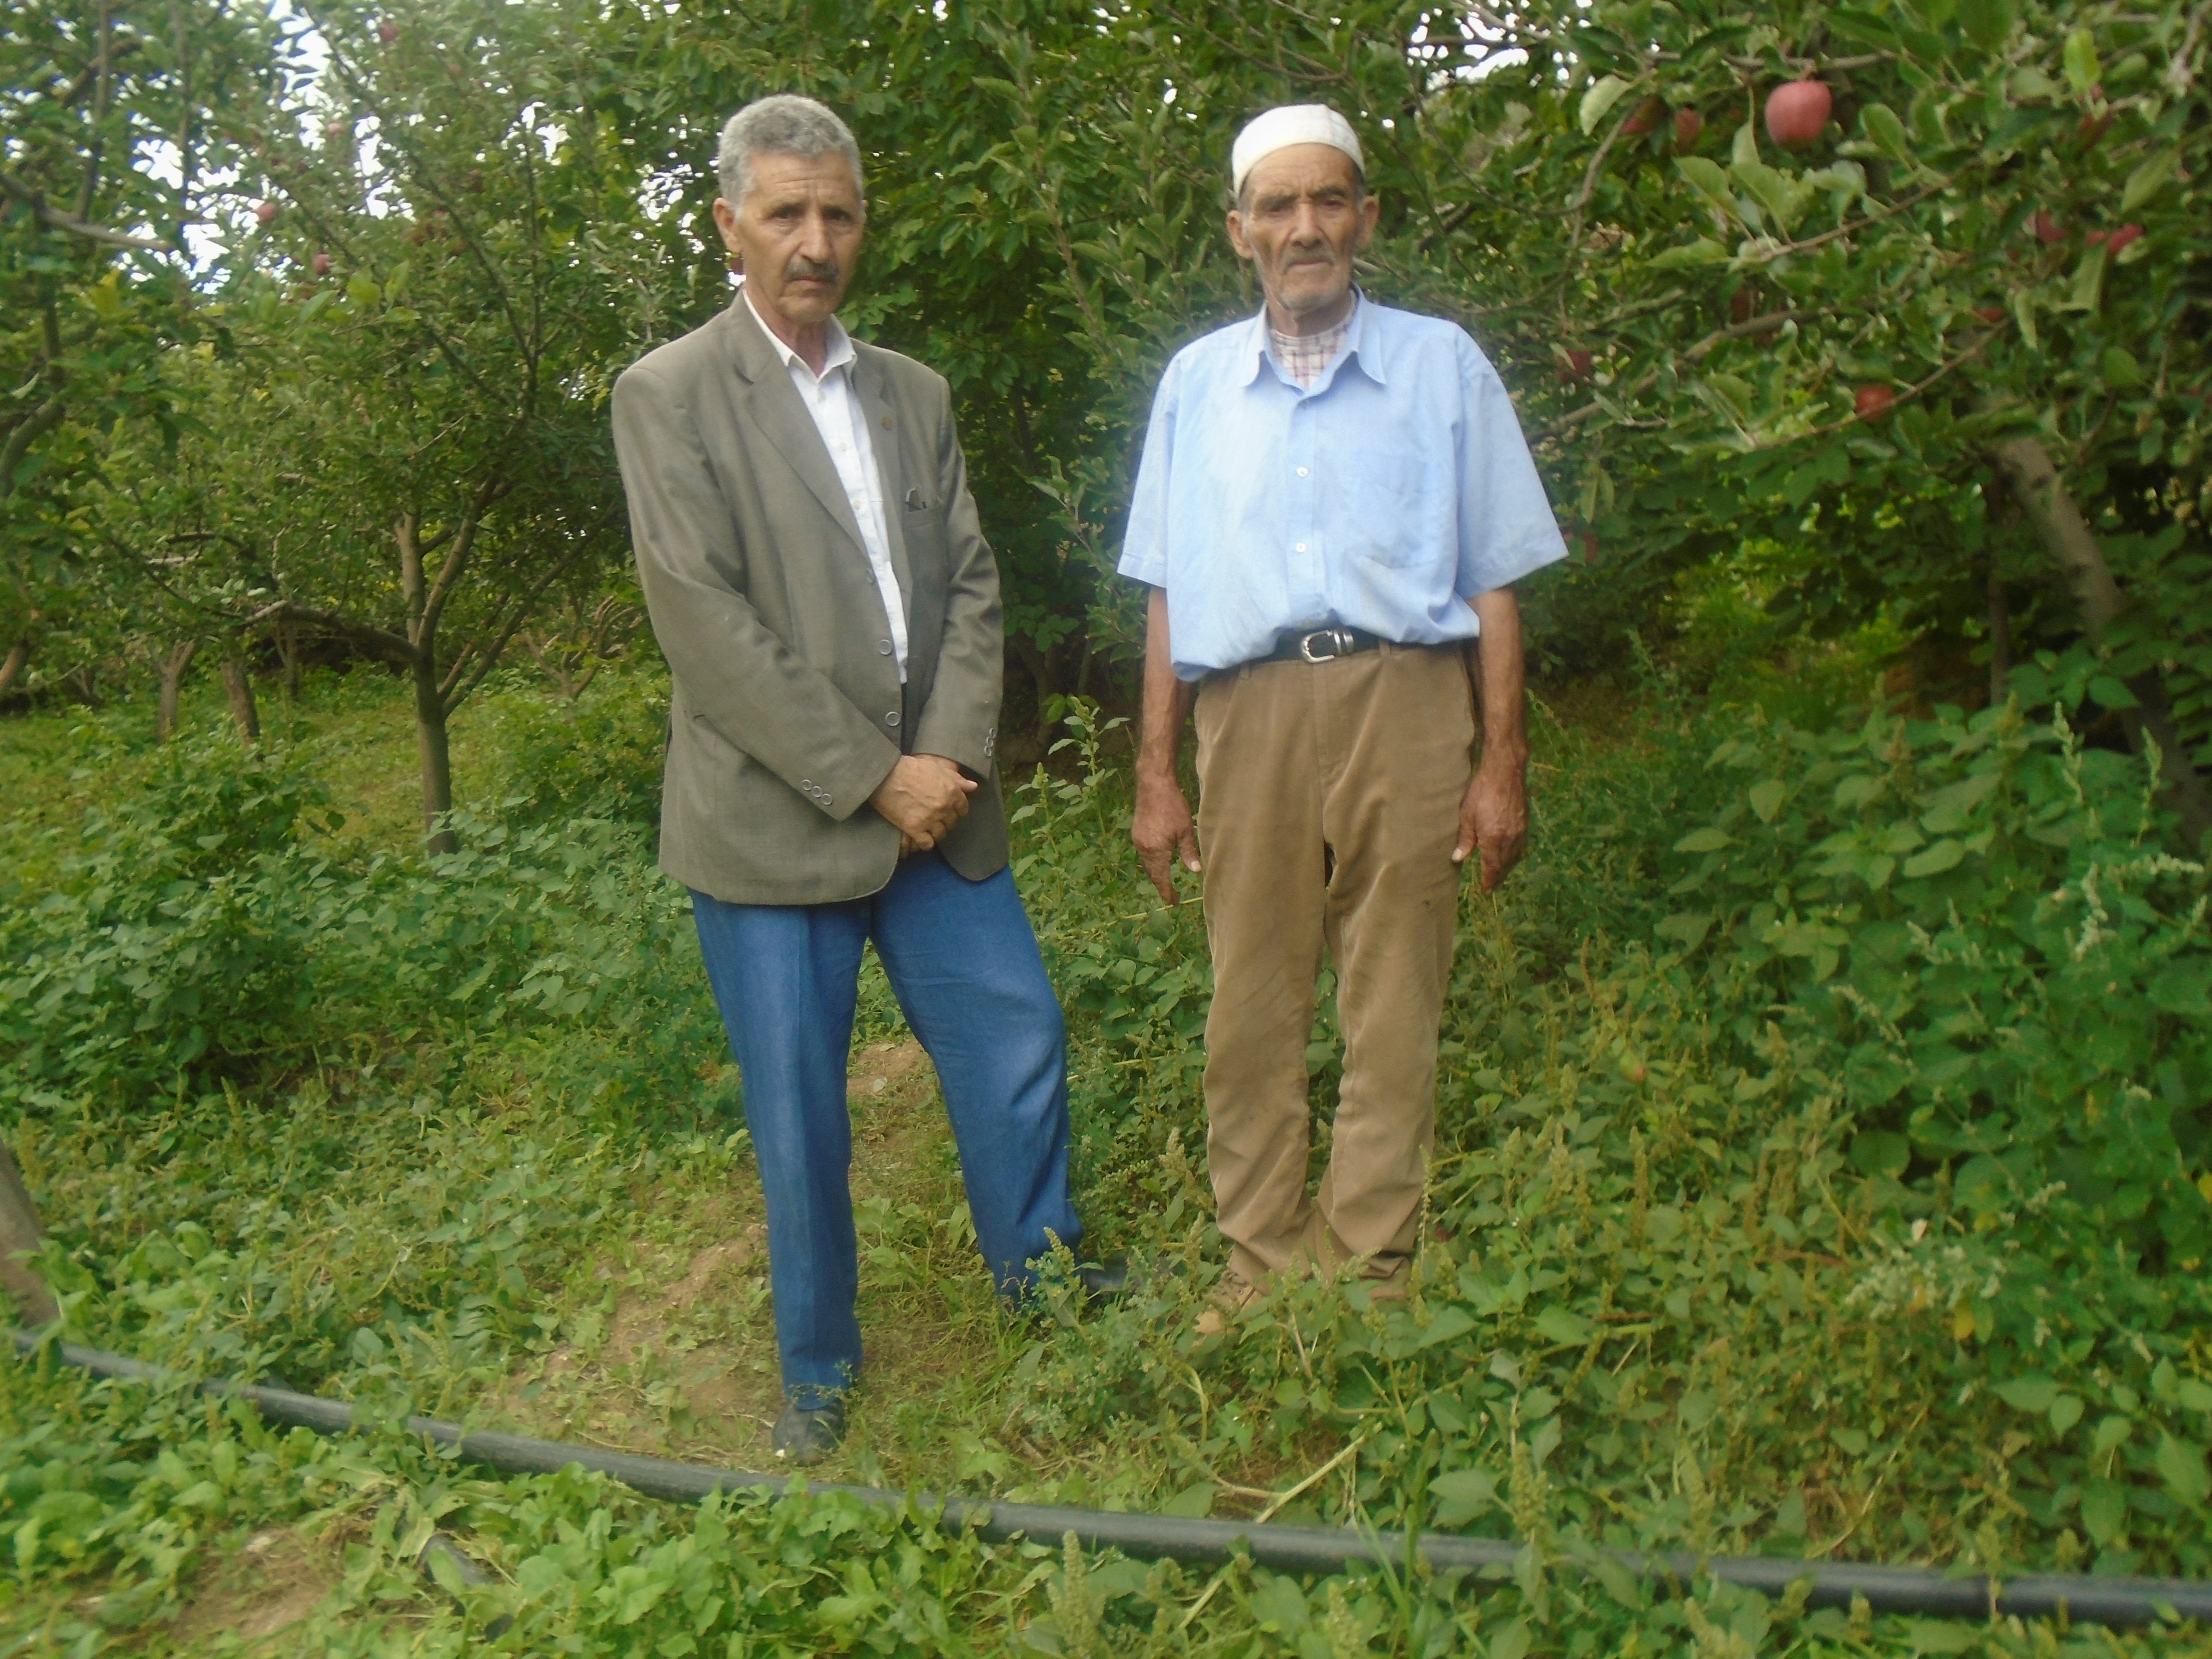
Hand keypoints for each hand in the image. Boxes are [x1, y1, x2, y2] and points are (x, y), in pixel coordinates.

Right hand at [869, 754, 976, 849]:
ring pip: (941, 834)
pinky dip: (925, 843)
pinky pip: (927, 844)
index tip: (949, 811)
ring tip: (928, 829)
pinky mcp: (914, 828)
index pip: (962, 809)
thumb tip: (974, 787)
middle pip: (952, 823)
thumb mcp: (936, 768)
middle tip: (935, 819)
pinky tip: (921, 838)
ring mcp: (930, 819)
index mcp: (951, 791)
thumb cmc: (910, 768)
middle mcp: (944, 807)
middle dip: (945, 821)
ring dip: (936, 833)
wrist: (885, 774)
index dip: (956, 810)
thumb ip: (956, 779)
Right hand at [1132, 768, 1200, 903]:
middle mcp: (1143, 848)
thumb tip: (1196, 871)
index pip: (1161, 878)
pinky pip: (1144, 853)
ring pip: (1147, 864)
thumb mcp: (1186, 830)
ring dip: (1156, 874)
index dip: (1167, 891)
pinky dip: (1151, 862)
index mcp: (1156, 850)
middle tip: (1170, 895)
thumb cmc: (1172, 805)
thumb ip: (1189, 852)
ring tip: (1165, 881)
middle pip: (1152, 873)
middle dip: (1161, 885)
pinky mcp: (1137, 832)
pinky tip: (1158, 861)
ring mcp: (1138, 840)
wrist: (1153, 784)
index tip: (1173, 902)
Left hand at [1452, 759, 1527, 893]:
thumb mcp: (1467, 815)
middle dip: (1498, 877)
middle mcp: (1510, 839)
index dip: (1488, 881)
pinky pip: (1521, 846)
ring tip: (1500, 874)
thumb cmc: (1481, 791)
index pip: (1492, 868)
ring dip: (1507, 868)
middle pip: (1505, 865)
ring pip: (1515, 857)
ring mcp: (1520, 831)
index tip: (1485, 891)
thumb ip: (1465, 839)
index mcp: (1494, 839)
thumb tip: (1458, 858)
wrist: (1505, 771)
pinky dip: (1515, 855)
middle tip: (1492, 886)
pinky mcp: (1525, 823)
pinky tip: (1510, 855)